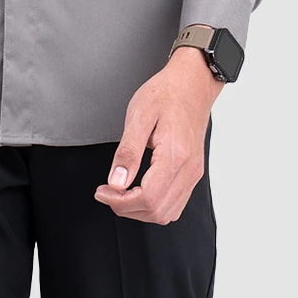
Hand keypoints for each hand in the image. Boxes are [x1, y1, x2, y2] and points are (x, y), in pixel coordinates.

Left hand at [94, 44, 224, 223]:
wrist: (192, 83)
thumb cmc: (166, 93)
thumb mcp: (139, 115)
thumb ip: (127, 151)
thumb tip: (116, 182)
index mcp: (175, 155)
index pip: (148, 198)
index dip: (120, 201)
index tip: (103, 191)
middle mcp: (189, 169)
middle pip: (157, 211)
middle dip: (127, 208)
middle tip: (108, 192)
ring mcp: (194, 172)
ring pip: (168, 213)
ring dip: (141, 210)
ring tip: (121, 193)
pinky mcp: (193, 172)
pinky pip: (176, 204)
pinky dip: (155, 206)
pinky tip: (139, 191)